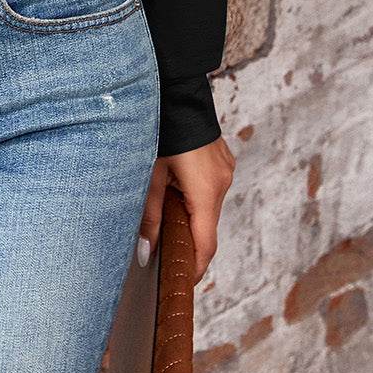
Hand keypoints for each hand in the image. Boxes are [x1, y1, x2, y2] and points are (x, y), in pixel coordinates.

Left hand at [137, 135, 234, 283]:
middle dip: (187, 240)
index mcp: (206, 190)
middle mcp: (222, 182)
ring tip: (165, 220)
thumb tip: (147, 251)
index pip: (205, 244)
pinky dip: (195, 198)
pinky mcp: (223, 160)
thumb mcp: (149, 175)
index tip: (182, 283)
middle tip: (164, 254)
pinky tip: (175, 191)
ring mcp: (226, 169)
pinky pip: (211, 188)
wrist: (176, 89)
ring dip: (190, 216)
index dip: (195, 267)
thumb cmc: (159, 129)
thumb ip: (150, 215)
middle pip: (207, 225)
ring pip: (209, 206)